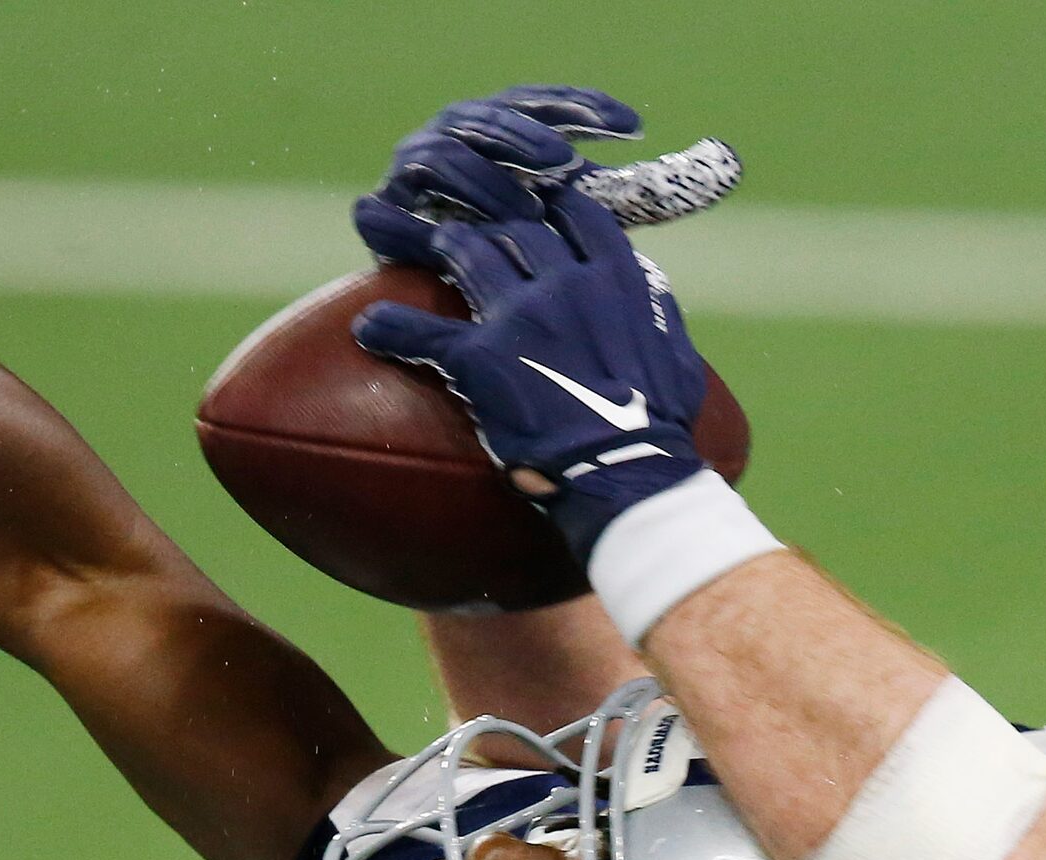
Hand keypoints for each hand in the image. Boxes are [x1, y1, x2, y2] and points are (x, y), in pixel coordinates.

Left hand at [352, 182, 709, 558]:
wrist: (629, 472)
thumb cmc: (661, 425)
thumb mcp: (676, 355)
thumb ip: (658, 310)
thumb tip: (650, 283)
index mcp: (616, 277)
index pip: (578, 213)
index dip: (552, 201)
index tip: (538, 200)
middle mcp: (566, 282)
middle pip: (516, 226)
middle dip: (491, 215)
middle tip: (470, 216)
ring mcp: (520, 315)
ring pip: (470, 255)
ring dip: (446, 245)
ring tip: (429, 242)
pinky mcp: (481, 358)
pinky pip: (423, 333)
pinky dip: (391, 328)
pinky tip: (368, 327)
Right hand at [354, 88, 737, 241]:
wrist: (476, 317)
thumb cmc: (541, 263)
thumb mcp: (598, 227)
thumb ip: (647, 193)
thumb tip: (728, 163)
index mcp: (515, 134)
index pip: (549, 106)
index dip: (585, 110)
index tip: (631, 127)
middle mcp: (464, 143)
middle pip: (490, 118)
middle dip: (525, 135)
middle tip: (561, 160)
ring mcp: (417, 177)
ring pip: (443, 153)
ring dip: (481, 175)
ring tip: (518, 205)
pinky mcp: (383, 220)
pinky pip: (384, 211)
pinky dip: (410, 219)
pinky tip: (444, 236)